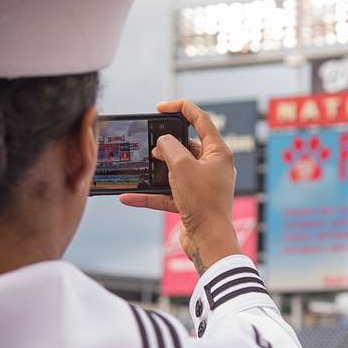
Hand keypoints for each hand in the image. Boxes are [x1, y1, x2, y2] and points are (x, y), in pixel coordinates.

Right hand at [120, 99, 240, 273]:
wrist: (208, 240)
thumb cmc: (202, 201)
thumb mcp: (182, 166)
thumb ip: (169, 147)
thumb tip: (162, 144)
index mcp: (218, 152)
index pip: (201, 120)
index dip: (181, 108)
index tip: (161, 107)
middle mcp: (213, 167)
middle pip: (186, 146)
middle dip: (165, 144)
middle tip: (149, 142)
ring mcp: (202, 185)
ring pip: (175, 171)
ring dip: (155, 170)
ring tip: (138, 167)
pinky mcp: (191, 202)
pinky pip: (168, 193)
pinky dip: (150, 194)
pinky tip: (129, 196)